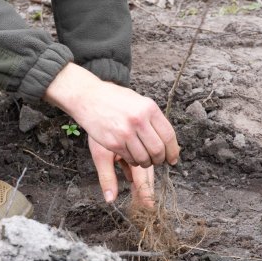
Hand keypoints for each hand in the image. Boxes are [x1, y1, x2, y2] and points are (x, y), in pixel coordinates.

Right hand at [44, 63, 178, 203]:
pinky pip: (130, 159)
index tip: (173, 158)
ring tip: (143, 158)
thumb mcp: (139, 102)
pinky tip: (131, 155)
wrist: (88, 97)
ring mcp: (125, 133)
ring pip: (144, 158)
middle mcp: (139, 120)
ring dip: (146, 162)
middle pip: (158, 150)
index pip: (168, 135)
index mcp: (149, 108)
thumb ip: (153, 119)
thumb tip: (168, 141)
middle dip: (160, 159)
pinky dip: (133, 161)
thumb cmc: (115, 99)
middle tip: (157, 160)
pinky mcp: (113, 143)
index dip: (173, 151)